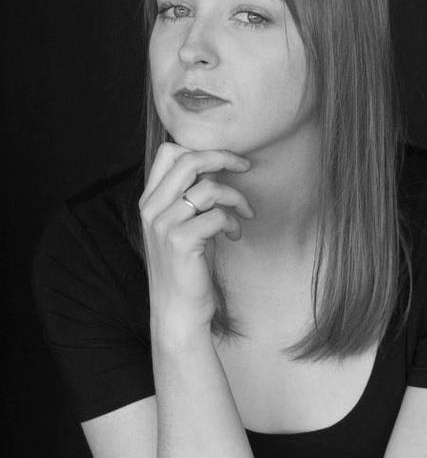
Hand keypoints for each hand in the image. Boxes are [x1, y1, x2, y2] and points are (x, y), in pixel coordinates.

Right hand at [138, 142, 254, 342]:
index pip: (168, 152)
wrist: (178, 309)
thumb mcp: (185, 223)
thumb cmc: (187, 265)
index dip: (202, 148)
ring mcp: (163, 225)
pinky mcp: (181, 242)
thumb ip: (192, 194)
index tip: (226, 158)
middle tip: (245, 166)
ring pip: (208, 188)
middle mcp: (152, 208)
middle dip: (223, 157)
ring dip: (236, 198)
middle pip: (188, 160)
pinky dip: (234, 222)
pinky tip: (234, 236)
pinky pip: (218, 215)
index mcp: (150, 200)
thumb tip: (217, 167)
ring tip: (244, 213)